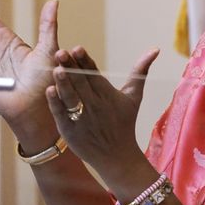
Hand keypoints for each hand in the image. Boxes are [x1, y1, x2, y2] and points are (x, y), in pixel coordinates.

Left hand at [45, 46, 159, 170]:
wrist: (117, 157)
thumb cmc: (124, 122)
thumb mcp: (134, 96)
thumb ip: (141, 70)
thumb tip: (156, 49)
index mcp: (107, 94)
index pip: (94, 74)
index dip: (85, 61)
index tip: (77, 48)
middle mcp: (95, 105)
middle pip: (81, 83)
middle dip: (71, 68)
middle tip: (60, 53)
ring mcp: (82, 118)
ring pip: (71, 97)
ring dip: (63, 84)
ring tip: (56, 70)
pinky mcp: (71, 131)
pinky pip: (62, 114)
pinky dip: (56, 103)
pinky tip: (49, 90)